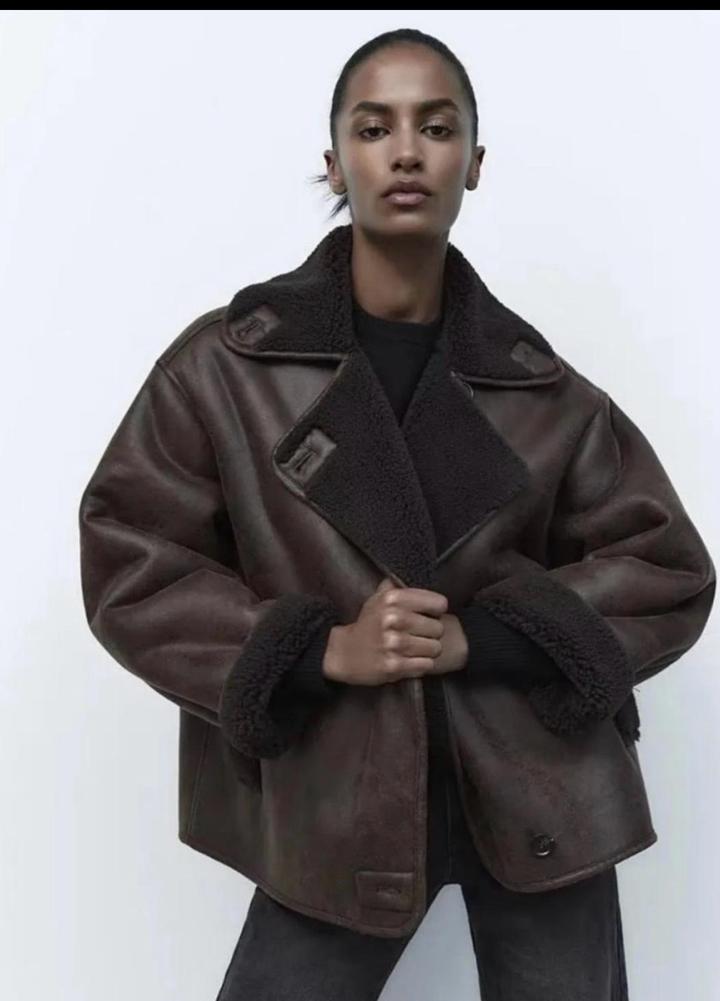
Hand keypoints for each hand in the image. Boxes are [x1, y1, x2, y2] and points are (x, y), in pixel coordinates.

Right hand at [323, 577, 464, 685]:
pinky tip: (411, 660)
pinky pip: (426, 665)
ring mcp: (393, 644)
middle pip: (438, 628)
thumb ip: (396, 588)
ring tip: (416, 648)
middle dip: (432, 633)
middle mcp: (393, 619)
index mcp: (392, 599)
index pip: (438, 603)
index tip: (430, 615)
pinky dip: (422, 664)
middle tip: (420, 635)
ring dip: (428, 650)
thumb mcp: (378, 600)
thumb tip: (410, 576)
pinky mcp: (394, 666)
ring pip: (435, 648)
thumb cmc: (367, 626)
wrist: (344, 653)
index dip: (436, 611)